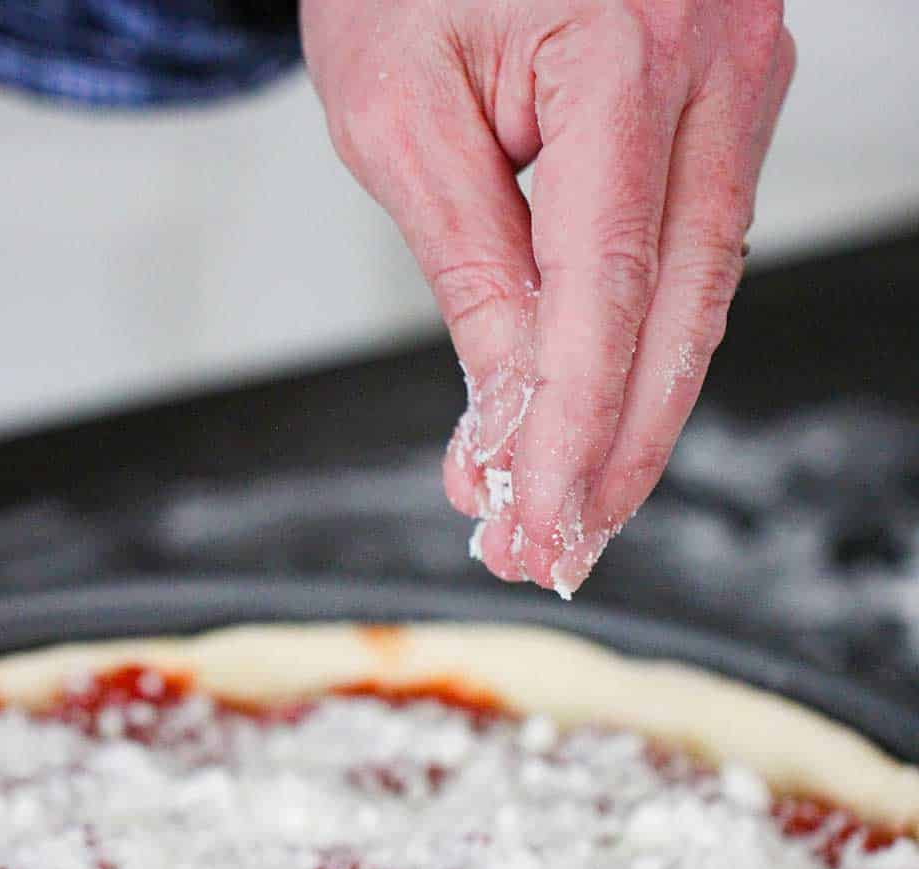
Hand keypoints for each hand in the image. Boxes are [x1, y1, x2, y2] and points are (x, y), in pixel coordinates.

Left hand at [303, 0, 793, 595]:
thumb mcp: (400, 112)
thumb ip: (470, 270)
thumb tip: (510, 416)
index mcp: (624, 49)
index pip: (607, 290)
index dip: (574, 426)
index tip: (537, 520)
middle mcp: (713, 62)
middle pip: (680, 311)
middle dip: (616, 450)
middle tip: (554, 549)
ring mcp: (738, 77)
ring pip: (701, 293)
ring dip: (636, 414)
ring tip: (572, 509)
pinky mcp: (725, 101)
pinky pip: (696, 250)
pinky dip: (646, 345)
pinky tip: (604, 415)